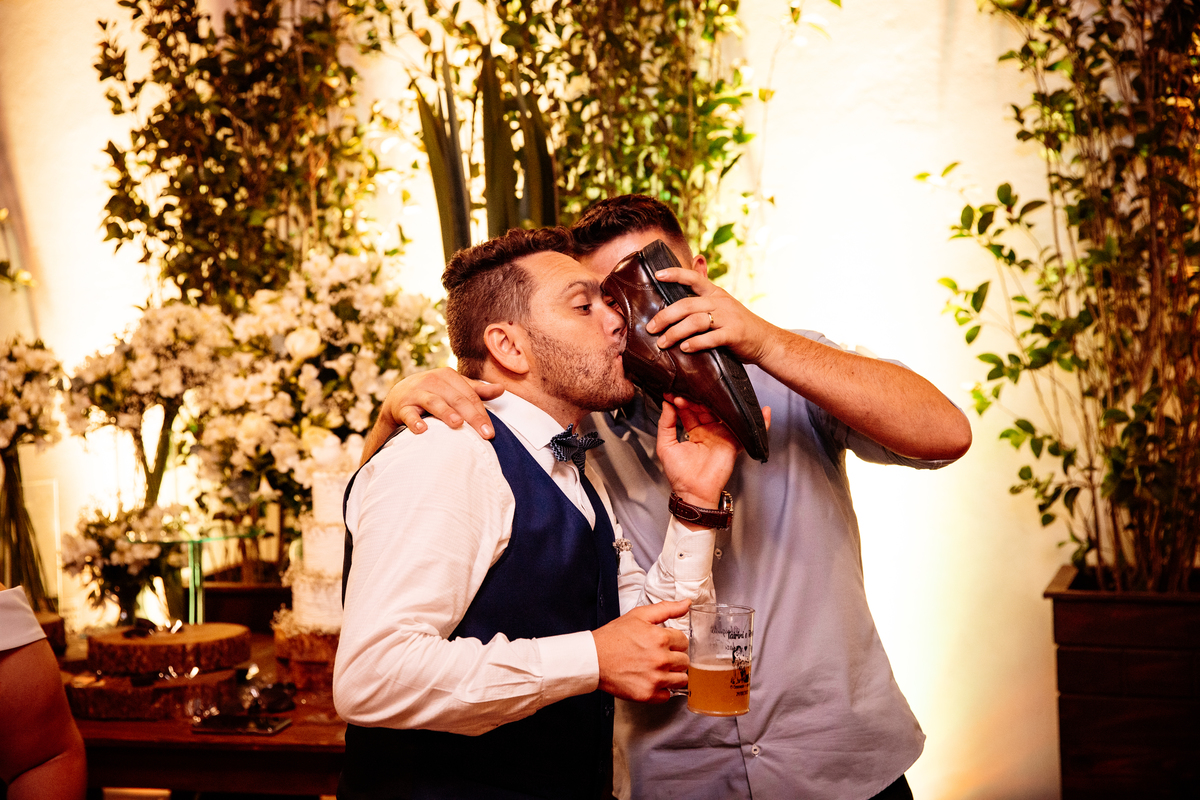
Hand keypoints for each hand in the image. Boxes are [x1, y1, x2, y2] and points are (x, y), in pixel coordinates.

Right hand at [359, 368, 501, 465]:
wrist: (398, 396)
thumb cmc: (433, 393)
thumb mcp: (453, 389)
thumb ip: (476, 390)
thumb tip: (501, 389)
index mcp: (448, 376)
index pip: (470, 396)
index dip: (481, 413)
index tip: (490, 432)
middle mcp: (433, 381)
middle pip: (456, 399)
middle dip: (472, 417)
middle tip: (484, 434)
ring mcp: (417, 393)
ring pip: (434, 402)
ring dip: (446, 413)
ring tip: (457, 424)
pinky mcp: (402, 406)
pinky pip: (409, 414)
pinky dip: (415, 421)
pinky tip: (422, 429)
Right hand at [592, 600, 689, 702]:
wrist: (593, 659)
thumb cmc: (612, 637)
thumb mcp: (639, 615)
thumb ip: (666, 609)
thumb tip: (686, 603)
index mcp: (660, 638)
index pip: (684, 641)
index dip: (674, 641)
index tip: (664, 643)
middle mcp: (660, 659)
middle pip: (685, 661)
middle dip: (675, 657)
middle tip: (659, 656)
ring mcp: (655, 678)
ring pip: (681, 679)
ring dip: (673, 674)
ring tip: (658, 669)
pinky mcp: (648, 694)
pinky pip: (667, 695)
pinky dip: (661, 690)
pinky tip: (651, 680)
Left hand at [644, 267, 779, 364]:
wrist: (765, 341)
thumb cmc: (736, 326)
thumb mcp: (721, 307)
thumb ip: (702, 302)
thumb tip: (675, 303)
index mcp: (715, 293)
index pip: (693, 278)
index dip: (675, 274)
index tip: (657, 275)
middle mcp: (721, 302)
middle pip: (687, 305)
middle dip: (665, 316)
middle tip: (650, 328)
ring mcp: (728, 317)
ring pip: (695, 321)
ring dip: (675, 333)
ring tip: (662, 343)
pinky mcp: (734, 334)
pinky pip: (710, 338)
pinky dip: (695, 343)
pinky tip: (684, 349)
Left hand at [657, 394, 768, 513]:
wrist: (694, 492)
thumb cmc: (680, 475)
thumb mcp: (665, 446)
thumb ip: (665, 424)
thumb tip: (666, 405)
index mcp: (693, 432)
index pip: (688, 410)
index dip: (681, 401)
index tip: (673, 394)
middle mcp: (708, 432)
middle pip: (705, 408)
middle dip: (695, 399)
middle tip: (686, 394)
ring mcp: (722, 435)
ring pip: (723, 414)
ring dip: (717, 403)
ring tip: (706, 395)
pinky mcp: (734, 442)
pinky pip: (747, 431)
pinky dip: (760, 422)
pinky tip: (764, 411)